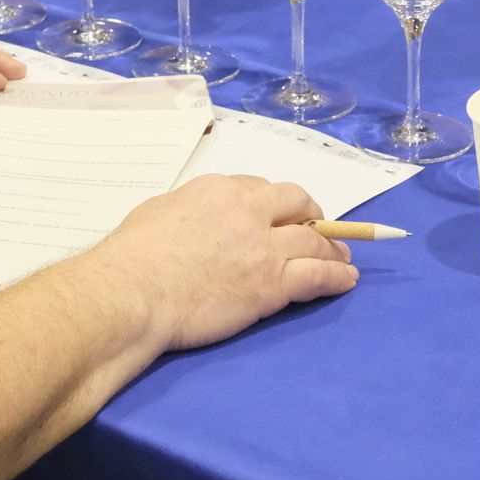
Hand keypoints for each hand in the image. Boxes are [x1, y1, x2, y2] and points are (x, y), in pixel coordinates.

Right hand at [94, 175, 358, 351]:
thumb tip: (194, 223)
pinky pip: (317, 275)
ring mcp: (264, 247)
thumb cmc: (133, 257)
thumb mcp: (159, 213)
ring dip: (333, 248)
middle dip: (310, 215)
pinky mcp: (273, 283)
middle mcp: (248, 211)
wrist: (134, 291)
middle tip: (316, 228)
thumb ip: (188, 212)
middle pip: (296, 203)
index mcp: (218, 190)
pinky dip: (337, 276)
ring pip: (314, 241)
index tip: (275, 215)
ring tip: (344, 257)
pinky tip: (347, 279)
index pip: (259, 188)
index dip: (272, 203)